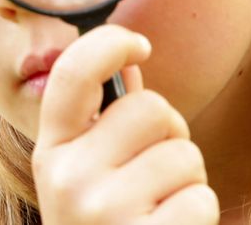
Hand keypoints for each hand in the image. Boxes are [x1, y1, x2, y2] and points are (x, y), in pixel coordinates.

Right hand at [32, 26, 218, 223]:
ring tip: (160, 208)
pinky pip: (201, 197)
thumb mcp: (85, 178)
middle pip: (151, 108)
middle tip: (154, 172)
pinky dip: (198, 214)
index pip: (70, 73)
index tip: (139, 44)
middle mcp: (67, 177)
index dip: (109, 43)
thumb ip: (103, 122)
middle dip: (170, 133)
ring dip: (187, 179)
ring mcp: (103, 210)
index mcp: (50, 152)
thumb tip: (129, 61)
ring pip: (184, 153)